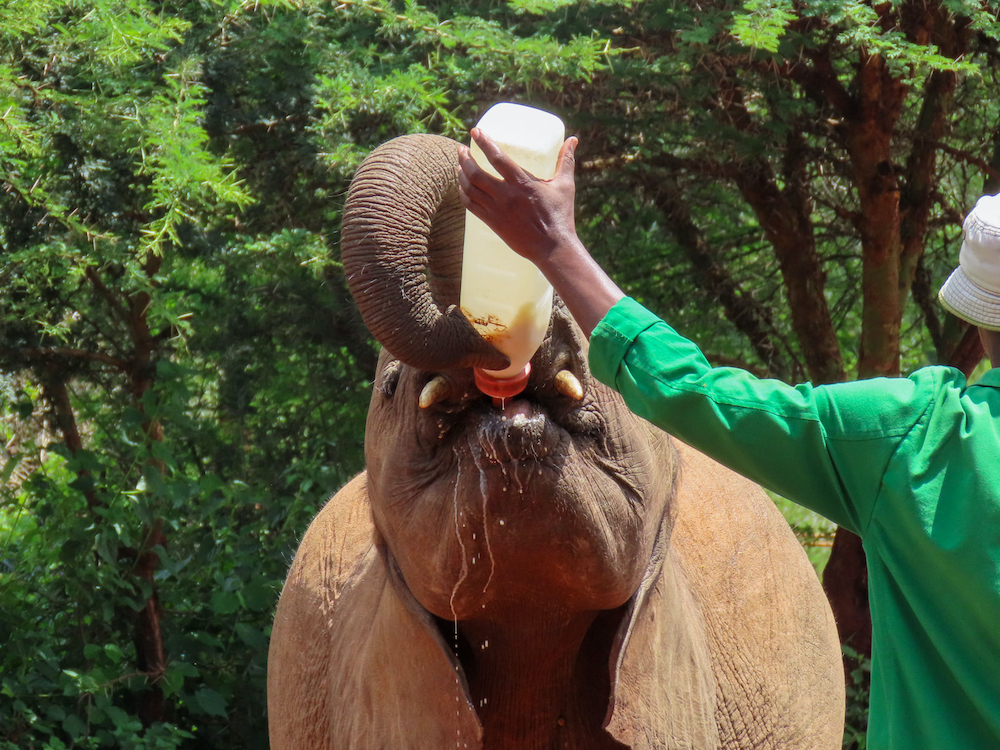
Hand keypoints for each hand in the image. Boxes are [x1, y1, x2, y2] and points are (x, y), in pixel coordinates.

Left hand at [457, 129, 579, 270]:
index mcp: (522, 184)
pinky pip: (471, 206)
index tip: (475, 131)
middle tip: (462, 149)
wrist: (552, 248)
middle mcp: (506, 196)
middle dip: (465, 159)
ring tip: (460, 165)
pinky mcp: (493, 223)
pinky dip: (463, 194)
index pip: (497, 158)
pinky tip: (462, 186)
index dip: (484, 142)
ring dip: (461, 175)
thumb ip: (566, 161)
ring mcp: (497, 211)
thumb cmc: (561, 216)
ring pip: (470, 189)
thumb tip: (573, 139)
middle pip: (476, 173)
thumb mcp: (565, 185)